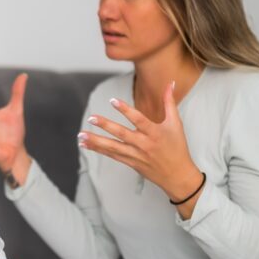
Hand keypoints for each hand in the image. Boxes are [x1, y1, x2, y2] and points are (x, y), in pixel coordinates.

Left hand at [79, 81, 202, 203]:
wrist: (177, 175)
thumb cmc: (177, 147)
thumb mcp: (175, 124)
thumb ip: (169, 103)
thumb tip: (170, 83)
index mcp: (155, 133)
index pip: (138, 119)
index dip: (126, 110)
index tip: (113, 100)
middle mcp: (144, 144)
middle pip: (122, 134)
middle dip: (105, 126)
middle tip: (91, 118)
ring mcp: (136, 155)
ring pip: (113, 147)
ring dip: (96, 141)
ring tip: (80, 135)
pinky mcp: (130, 162)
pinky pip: (112, 155)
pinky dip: (98, 149)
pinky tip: (85, 144)